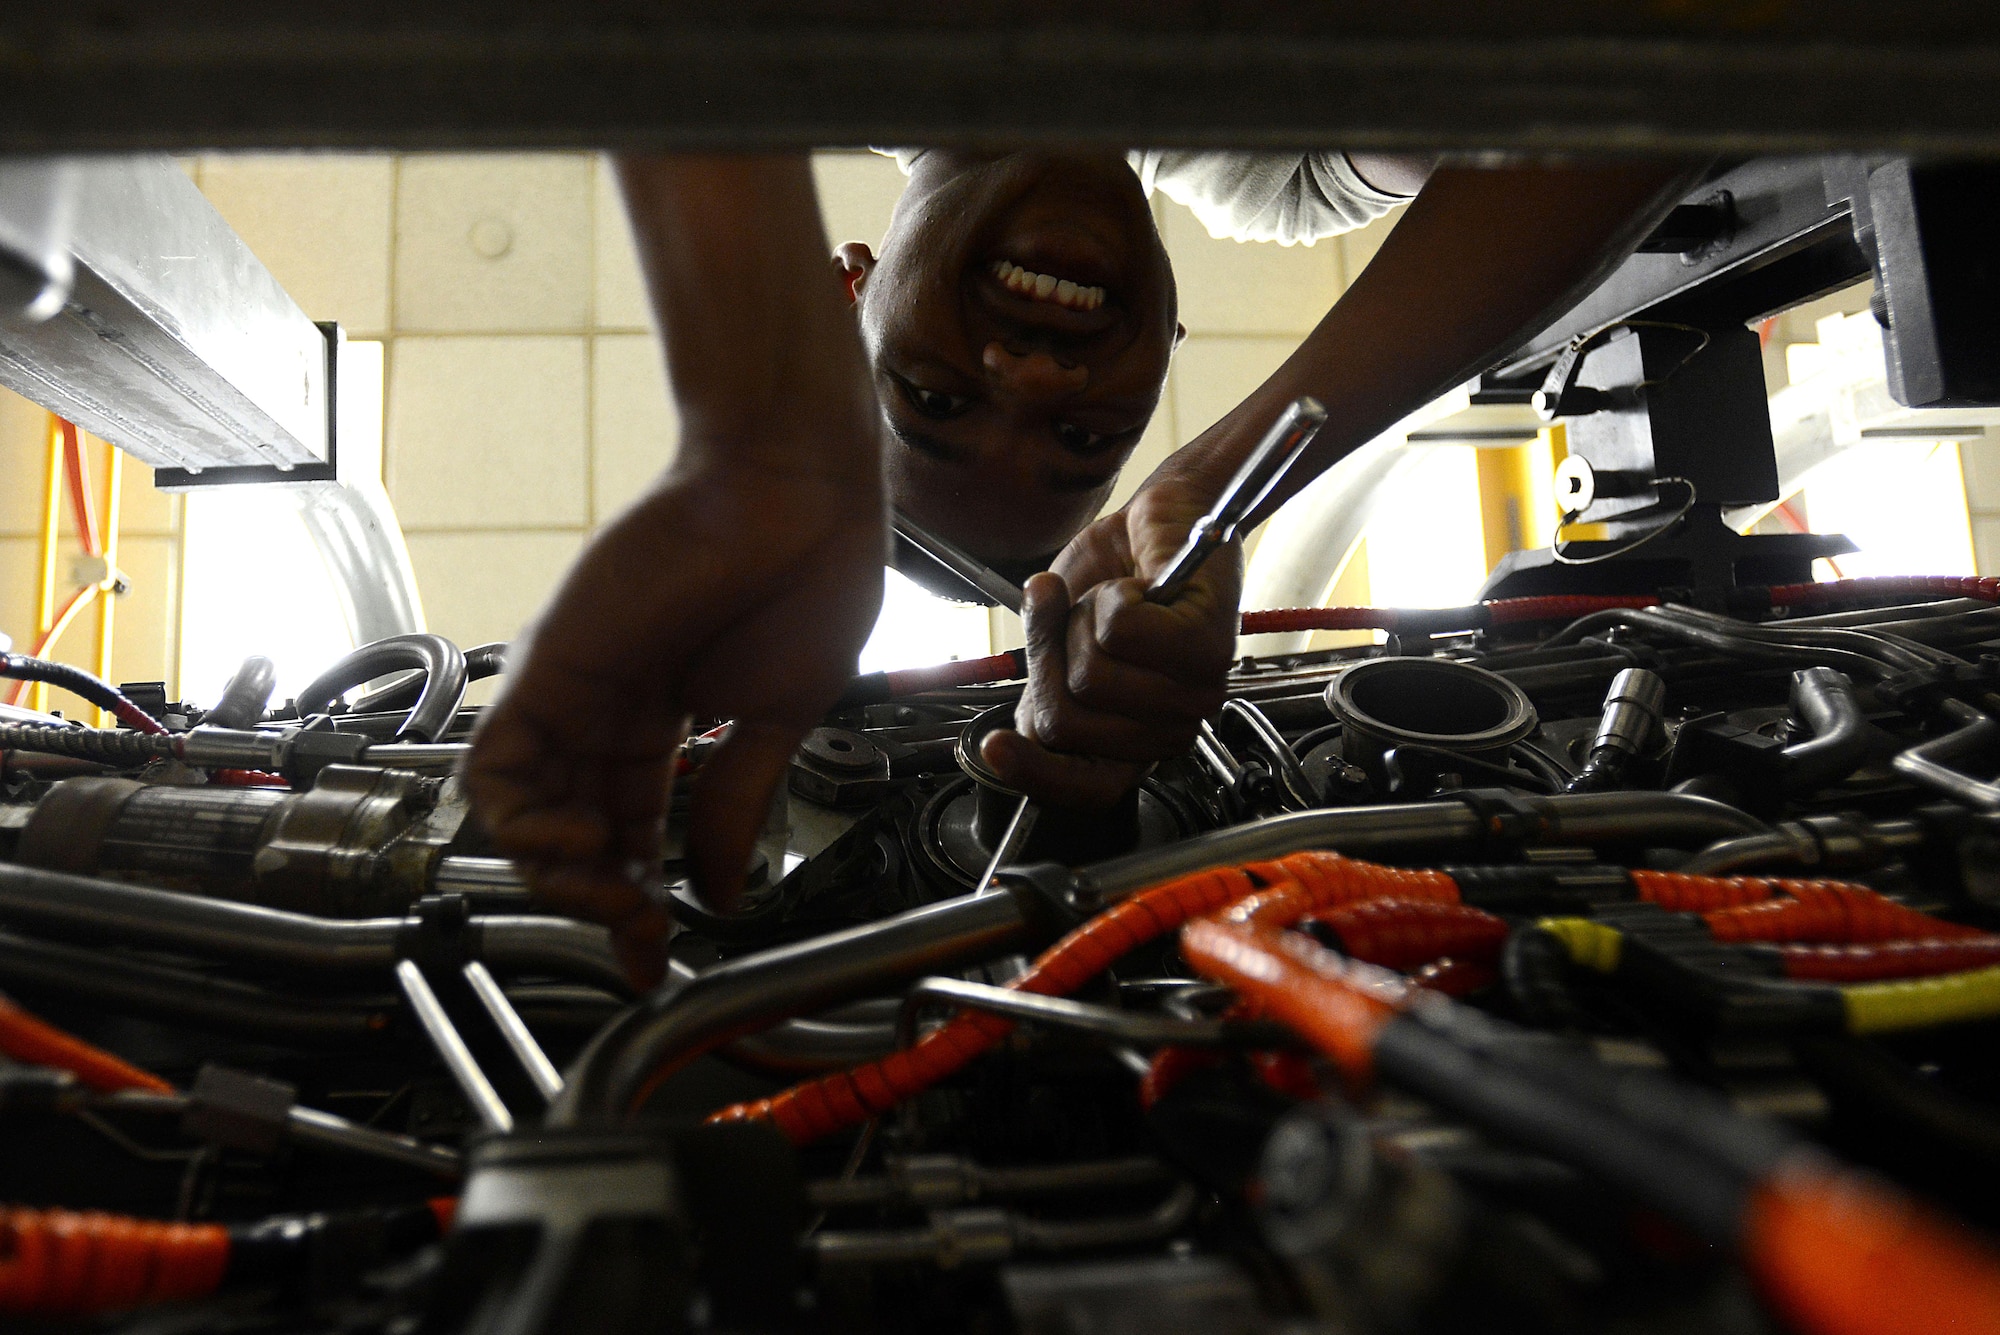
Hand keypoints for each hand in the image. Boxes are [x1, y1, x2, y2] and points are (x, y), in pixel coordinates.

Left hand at [465, 464, 883, 987]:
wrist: (799, 489)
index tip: (657, 955)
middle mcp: (609, 714)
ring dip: (558, 872)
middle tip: (643, 926)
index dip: (639, 904)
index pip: (633, 834)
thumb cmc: (808, 576)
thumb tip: (723, 891)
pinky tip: (583, 837)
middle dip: (601, 900)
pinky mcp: (546, 666)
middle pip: (572, 835)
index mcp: (668, 725)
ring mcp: (573, 692)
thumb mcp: (776, 720)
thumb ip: (735, 804)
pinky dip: (521, 823)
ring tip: (614, 885)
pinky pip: (494, 766)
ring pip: (519, 815)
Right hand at [979, 479, 1238, 807]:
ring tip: (1116, 600)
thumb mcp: (1062, 641)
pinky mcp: (1207, 647)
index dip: (1034, 774)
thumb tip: (1019, 729)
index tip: (992, 746)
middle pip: (1065, 721)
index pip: (1088, 789)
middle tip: (1071, 617)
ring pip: (1090, 675)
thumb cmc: (1119, 576)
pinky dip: (1111, 596)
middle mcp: (1169, 728)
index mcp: (1134, 737)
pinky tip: (1141, 587)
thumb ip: (1045, 688)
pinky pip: (1119, 632)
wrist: (1167, 514)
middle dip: (1047, 656)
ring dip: (1083, 620)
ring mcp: (1195, 693)